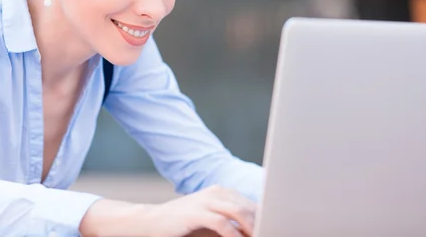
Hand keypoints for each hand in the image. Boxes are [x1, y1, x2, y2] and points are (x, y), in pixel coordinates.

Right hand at [79, 185, 255, 236]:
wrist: (150, 222)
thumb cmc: (183, 227)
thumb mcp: (212, 225)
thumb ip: (234, 226)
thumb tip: (259, 230)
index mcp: (225, 193)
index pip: (255, 206)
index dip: (268, 219)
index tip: (276, 230)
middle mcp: (218, 192)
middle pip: (252, 208)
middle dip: (264, 224)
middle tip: (272, 234)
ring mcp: (207, 200)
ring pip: (241, 213)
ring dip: (254, 229)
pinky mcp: (196, 212)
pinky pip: (223, 224)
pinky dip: (235, 236)